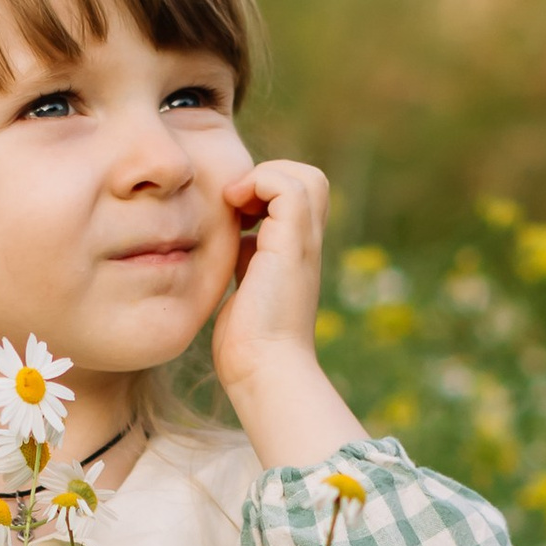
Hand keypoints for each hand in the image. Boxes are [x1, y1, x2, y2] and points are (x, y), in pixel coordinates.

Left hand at [212, 154, 330, 395]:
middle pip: (310, 179)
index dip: (266, 191)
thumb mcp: (245, 288)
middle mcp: (306, 244)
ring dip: (263, 178)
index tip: (235, 215)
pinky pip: (286, 185)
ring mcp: (303, 243)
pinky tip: (234, 212)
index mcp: (296, 253)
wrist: (263, 368)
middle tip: (237, 206)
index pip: (297, 197)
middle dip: (269, 178)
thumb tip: (239, 242)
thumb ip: (247, 261)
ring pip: (305, 176)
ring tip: (234, 204)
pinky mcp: (291, 244)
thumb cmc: (248, 344)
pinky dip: (258, 184)